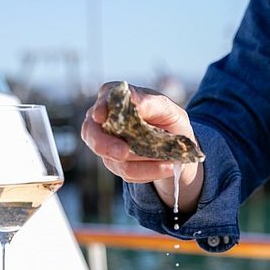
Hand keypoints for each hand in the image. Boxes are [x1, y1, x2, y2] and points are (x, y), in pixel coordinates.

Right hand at [80, 81, 202, 211]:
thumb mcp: (167, 109)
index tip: (101, 116)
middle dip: (106, 145)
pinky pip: (126, 172)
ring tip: (169, 162)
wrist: (177, 148)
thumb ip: (151, 103)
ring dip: (142, 163)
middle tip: (123, 152)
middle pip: (92, 132)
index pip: (104, 99)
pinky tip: (165, 167)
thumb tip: (136, 103)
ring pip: (111, 158)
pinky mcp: (114, 163)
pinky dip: (148, 171)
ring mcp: (106, 143)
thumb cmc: (169, 121)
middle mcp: (105, 120)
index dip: (100, 107)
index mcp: (116, 98)